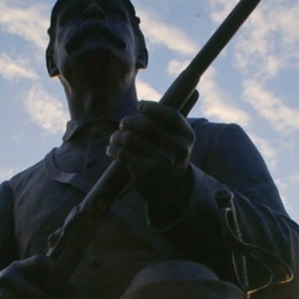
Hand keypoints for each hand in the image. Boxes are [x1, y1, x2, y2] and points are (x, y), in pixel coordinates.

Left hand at [107, 100, 193, 224]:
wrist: (169, 193)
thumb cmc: (166, 160)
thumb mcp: (174, 142)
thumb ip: (163, 125)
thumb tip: (141, 105)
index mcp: (187, 137)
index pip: (170, 115)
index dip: (152, 108)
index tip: (139, 106)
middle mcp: (178, 149)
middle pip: (145, 125)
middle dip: (128, 121)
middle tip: (122, 124)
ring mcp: (163, 160)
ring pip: (130, 138)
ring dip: (117, 135)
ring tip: (115, 137)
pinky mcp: (147, 171)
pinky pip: (123, 152)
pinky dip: (113, 148)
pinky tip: (111, 149)